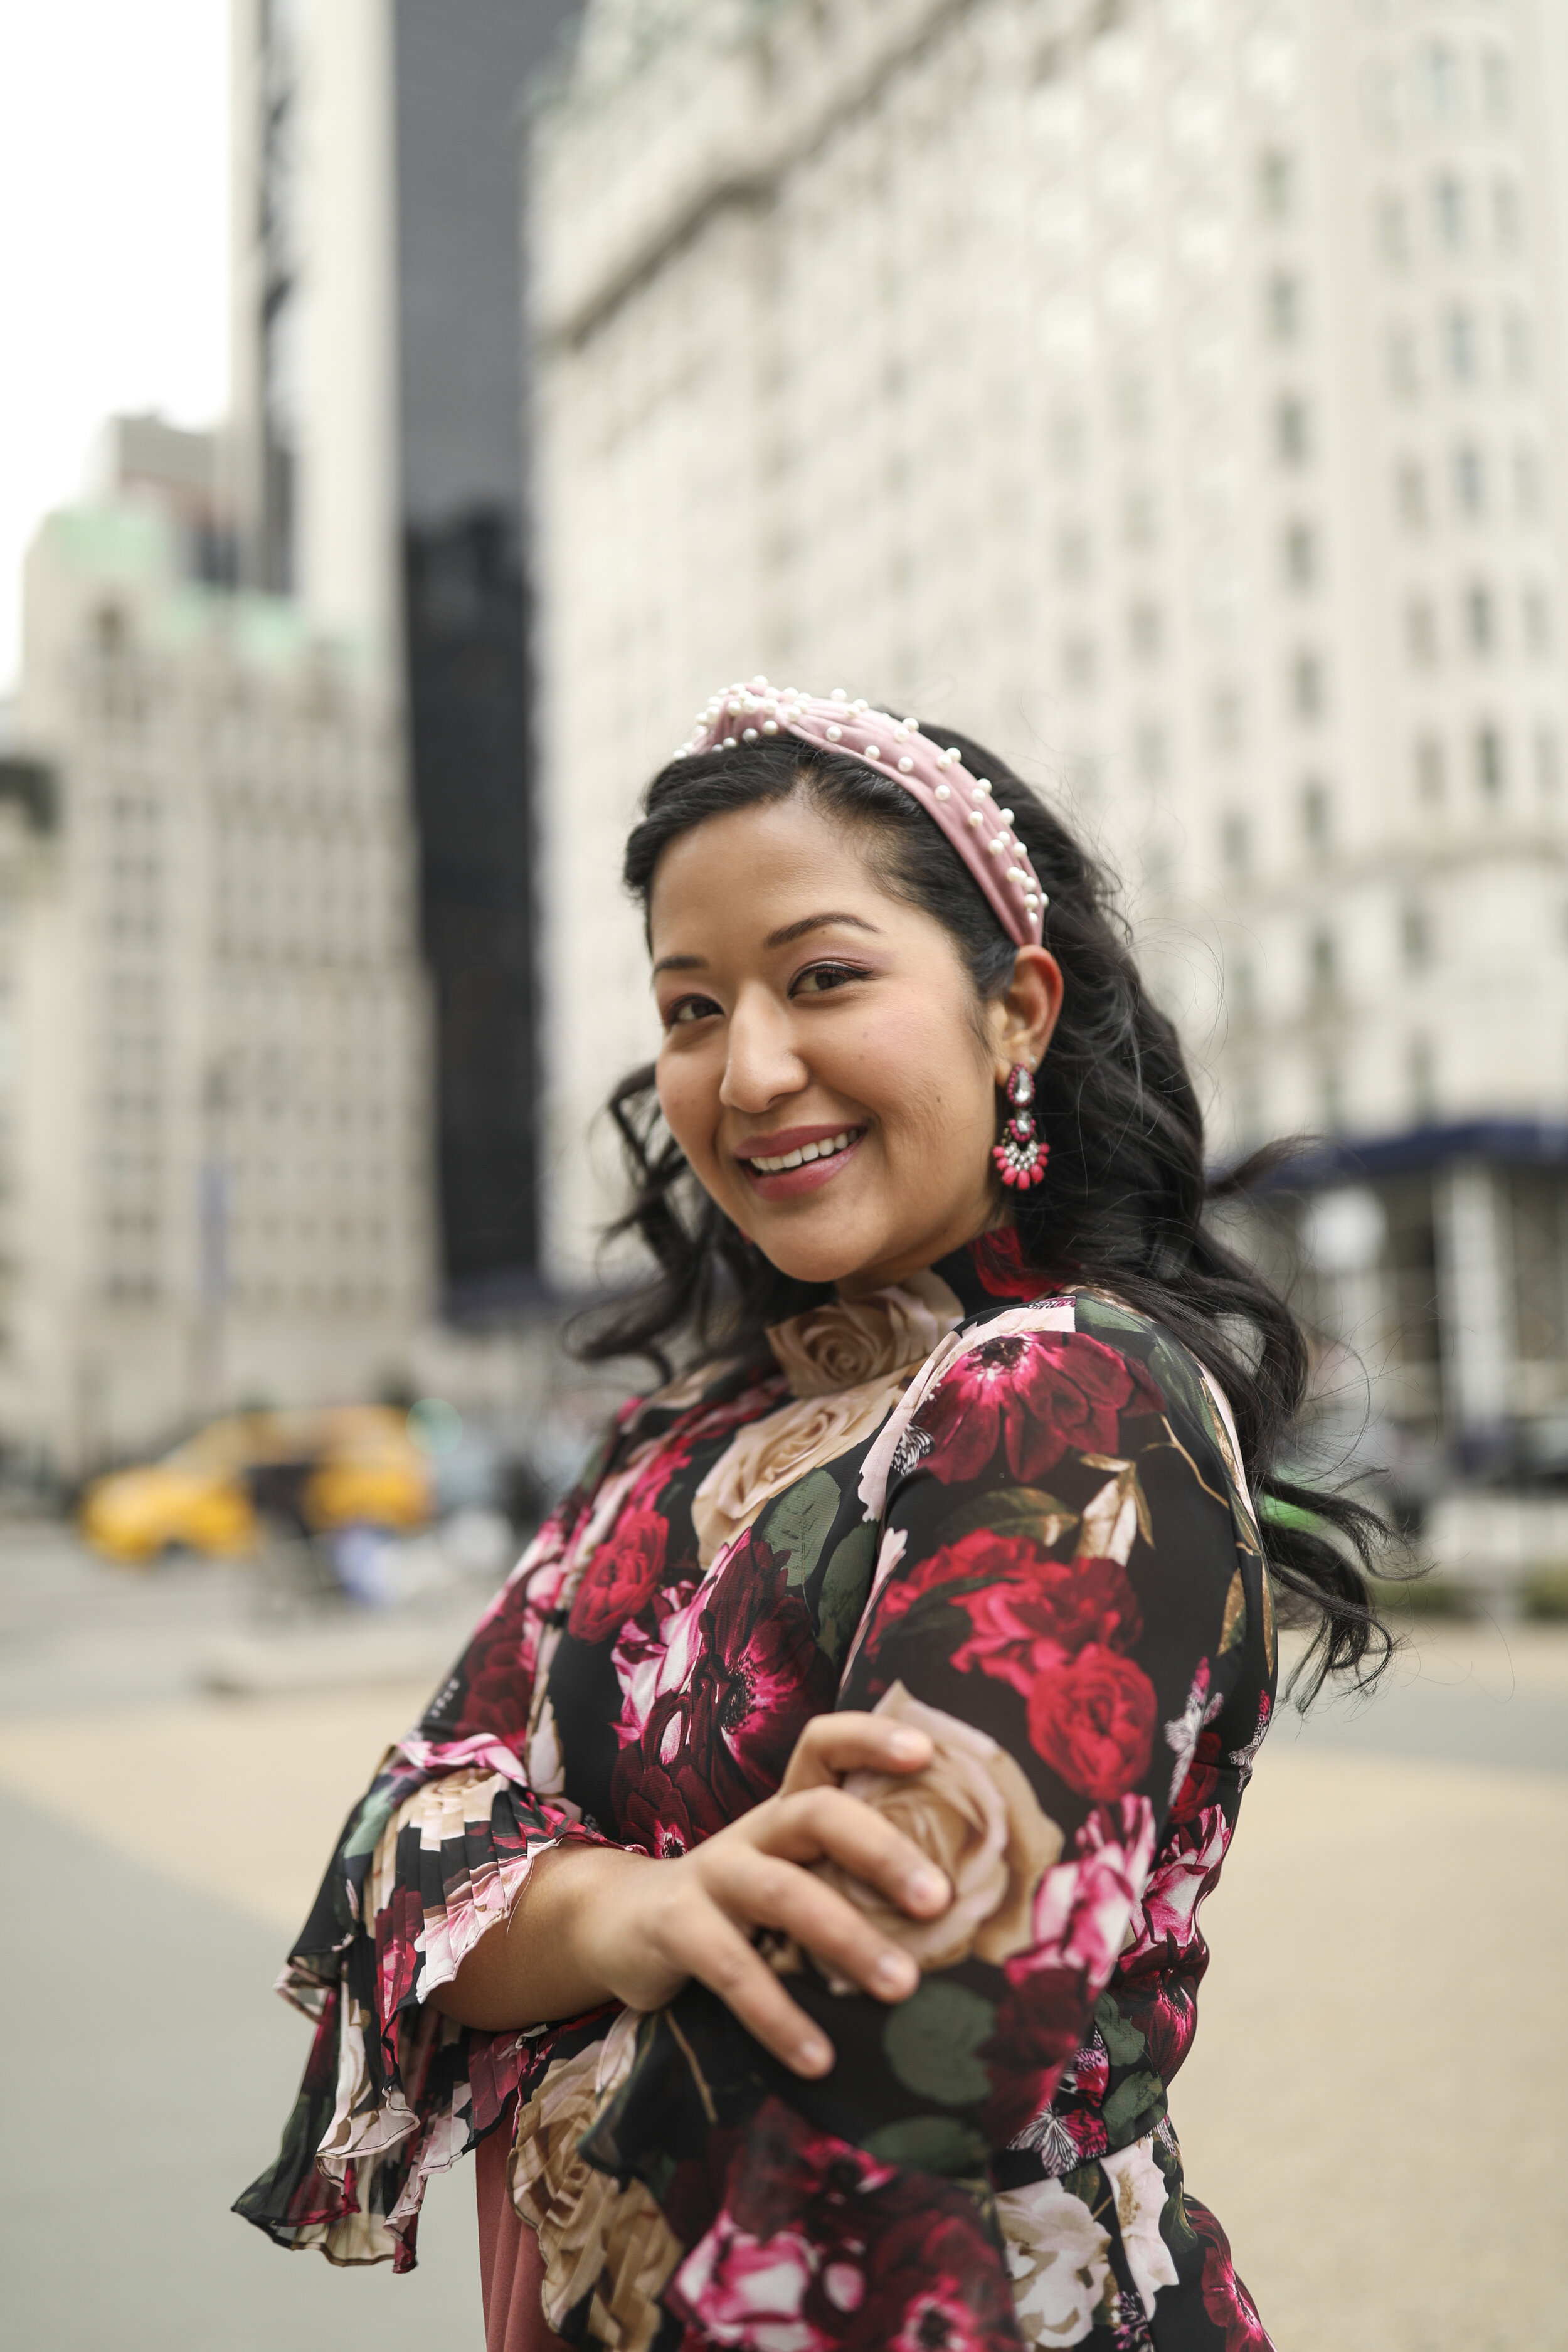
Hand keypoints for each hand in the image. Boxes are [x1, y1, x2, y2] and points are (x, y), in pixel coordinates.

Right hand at [566, 1710, 951, 2077]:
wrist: (622, 1926)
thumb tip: (968, 1924)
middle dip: (882, 1850)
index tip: (928, 1754)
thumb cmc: (740, 1906)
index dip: (871, 1739)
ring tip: (902, 1987)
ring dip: (846, 1938)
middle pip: (817, 1813)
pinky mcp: (677, 1928)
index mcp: (788, 1809)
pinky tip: (820, 2058)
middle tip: (940, 1901)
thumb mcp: (793, 1874)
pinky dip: (779, 2015)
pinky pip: (732, 1969)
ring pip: (782, 1891)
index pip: (824, 1744)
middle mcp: (754, 1830)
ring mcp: (712, 1874)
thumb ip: (852, 1881)